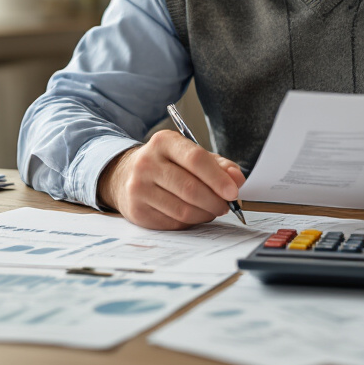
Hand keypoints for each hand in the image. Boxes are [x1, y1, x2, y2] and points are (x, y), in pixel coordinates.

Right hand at [97, 130, 245, 229]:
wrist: (126, 176)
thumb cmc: (167, 165)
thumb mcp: (190, 155)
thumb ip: (219, 165)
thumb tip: (237, 179)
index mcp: (163, 142)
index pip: (195, 159)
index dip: (218, 178)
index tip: (233, 191)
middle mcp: (146, 162)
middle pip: (190, 188)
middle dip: (215, 201)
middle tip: (226, 205)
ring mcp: (138, 188)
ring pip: (183, 210)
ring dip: (205, 214)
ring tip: (212, 210)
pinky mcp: (137, 210)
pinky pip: (173, 223)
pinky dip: (191, 222)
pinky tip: (194, 215)